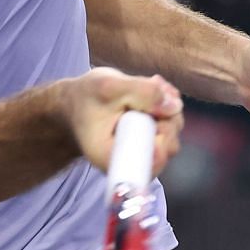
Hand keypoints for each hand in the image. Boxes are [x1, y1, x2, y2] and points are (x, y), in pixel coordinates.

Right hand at [60, 67, 184, 175]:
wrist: (76, 103)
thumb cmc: (84, 98)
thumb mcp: (108, 87)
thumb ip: (142, 92)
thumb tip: (174, 106)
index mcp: (113, 159)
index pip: (152, 161)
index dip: (163, 136)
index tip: (155, 114)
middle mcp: (130, 163)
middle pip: (168, 145)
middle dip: (166, 112)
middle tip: (152, 87)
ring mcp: (142, 153)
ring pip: (173, 132)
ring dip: (167, 105)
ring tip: (146, 86)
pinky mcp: (149, 141)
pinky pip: (170, 124)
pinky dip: (166, 104)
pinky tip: (149, 92)